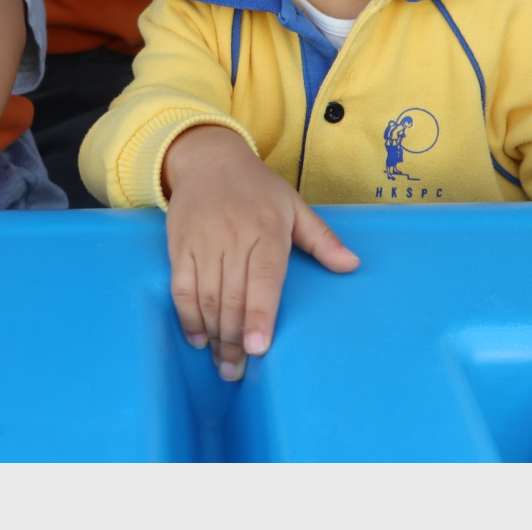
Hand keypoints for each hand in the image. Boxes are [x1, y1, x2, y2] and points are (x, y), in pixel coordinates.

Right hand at [163, 125, 358, 380]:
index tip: (259, 348)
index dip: (260, 315)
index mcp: (267, 229)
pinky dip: (187, 316)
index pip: (264, 279)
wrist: (208, 159)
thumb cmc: (256, 187)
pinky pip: (180, 288)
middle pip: (233, 297)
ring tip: (222, 364)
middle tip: (238, 372)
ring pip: (206, 297)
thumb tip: (352, 265)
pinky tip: (198, 338)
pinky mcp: (179, 245)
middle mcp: (234, 237)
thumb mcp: (294, 206)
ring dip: (213, 336)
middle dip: (235, 340)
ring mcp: (203, 242)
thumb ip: (322, 240)